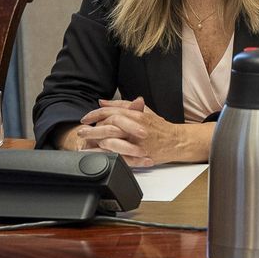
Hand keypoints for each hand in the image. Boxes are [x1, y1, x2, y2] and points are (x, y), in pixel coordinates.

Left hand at [77, 98, 205, 166]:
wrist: (177, 142)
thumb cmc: (161, 127)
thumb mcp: (145, 112)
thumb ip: (124, 105)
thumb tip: (103, 102)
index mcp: (137, 115)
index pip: (111, 112)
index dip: (95, 114)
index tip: (85, 118)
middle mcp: (136, 128)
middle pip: (108, 126)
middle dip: (92, 129)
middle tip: (81, 131)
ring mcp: (137, 142)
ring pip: (111, 141)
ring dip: (95, 142)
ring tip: (85, 144)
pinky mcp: (138, 155)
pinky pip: (118, 155)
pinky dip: (105, 155)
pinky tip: (96, 155)